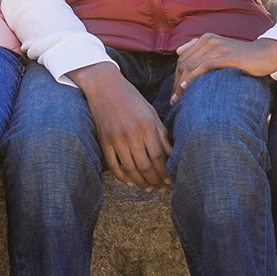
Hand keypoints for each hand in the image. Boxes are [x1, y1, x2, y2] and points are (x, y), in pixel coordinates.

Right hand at [72, 61, 169, 189]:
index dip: (165, 171)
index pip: (158, 155)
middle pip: (145, 165)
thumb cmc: (131, 98)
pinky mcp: (103, 140)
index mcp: (145, 124)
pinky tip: (130, 182)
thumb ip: (161, 134)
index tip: (170, 180)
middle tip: (160, 188)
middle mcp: (131, 132)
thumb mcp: (151, 112)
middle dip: (155, 180)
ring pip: (129, 168)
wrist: (104, 86)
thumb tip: (173, 155)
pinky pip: (112, 165)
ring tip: (148, 188)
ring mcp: (115, 138)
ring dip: (140, 182)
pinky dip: (121, 177)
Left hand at [173, 35, 276, 96]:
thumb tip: (178, 52)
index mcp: (205, 38)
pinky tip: (187, 87)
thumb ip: (200, 49)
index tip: (174, 93)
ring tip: (178, 99)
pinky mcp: (225, 56)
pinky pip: (204, 66)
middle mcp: (209, 40)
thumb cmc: (242, 55)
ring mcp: (217, 47)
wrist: (265, 54)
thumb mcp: (220, 49)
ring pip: (191, 65)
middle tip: (174, 100)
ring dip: (182, 84)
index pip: (183, 59)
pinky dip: (193, 77)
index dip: (176, 77)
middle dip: (176, 83)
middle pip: (184, 63)